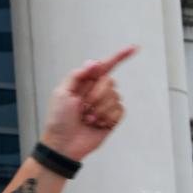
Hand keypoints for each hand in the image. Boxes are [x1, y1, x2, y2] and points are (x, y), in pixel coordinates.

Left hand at [41, 46, 135, 161]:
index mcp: (84, 83)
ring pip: (115, 96)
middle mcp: (96, 92)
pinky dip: (107, 117)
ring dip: (99, 109)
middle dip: (96, 95)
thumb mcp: (61, 93)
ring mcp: (105, 105)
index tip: (134, 48)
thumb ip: (77, 75)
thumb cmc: (58, 119)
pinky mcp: (112, 118)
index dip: (119, 56)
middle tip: (82, 107)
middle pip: (109, 81)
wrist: (63, 143)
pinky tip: (96, 124)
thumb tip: (94, 62)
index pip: (105, 66)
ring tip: (86, 119)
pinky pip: (120, 110)